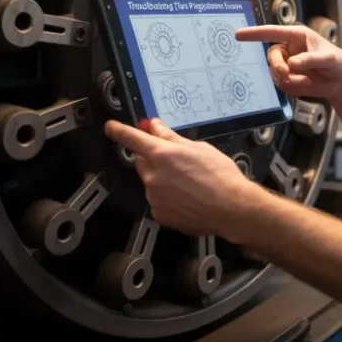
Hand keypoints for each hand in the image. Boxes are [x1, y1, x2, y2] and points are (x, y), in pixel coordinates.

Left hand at [104, 118, 253, 239]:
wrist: (231, 208)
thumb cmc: (221, 175)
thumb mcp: (200, 148)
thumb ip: (172, 138)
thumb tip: (155, 127)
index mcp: (162, 154)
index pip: (133, 139)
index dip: (119, 131)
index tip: (110, 127)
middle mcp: (152, 175)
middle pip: (142, 161)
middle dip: (154, 159)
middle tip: (177, 162)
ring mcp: (153, 196)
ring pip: (151, 182)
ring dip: (163, 179)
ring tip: (190, 184)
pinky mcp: (158, 213)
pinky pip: (158, 200)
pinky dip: (168, 197)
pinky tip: (188, 198)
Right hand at [236, 24, 341, 98]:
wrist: (340, 81)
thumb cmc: (337, 62)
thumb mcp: (328, 59)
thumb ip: (311, 59)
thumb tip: (292, 64)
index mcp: (296, 36)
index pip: (272, 32)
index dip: (255, 33)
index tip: (238, 34)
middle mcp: (288, 49)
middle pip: (271, 55)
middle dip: (277, 66)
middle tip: (285, 73)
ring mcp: (286, 64)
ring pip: (275, 72)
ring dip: (289, 78)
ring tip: (306, 81)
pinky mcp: (287, 78)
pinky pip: (281, 83)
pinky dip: (292, 86)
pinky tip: (306, 84)